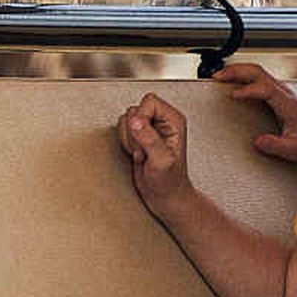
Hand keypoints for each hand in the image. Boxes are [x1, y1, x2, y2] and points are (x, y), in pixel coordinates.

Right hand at [114, 93, 193, 215]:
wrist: (165, 196)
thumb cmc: (169, 182)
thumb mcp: (162, 161)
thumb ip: (149, 139)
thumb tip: (135, 120)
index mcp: (174, 120)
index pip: (149, 101)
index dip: (142, 118)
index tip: (145, 137)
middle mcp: (163, 121)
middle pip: (135, 109)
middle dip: (133, 132)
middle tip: (144, 149)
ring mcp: (150, 128)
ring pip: (126, 119)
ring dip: (129, 139)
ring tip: (142, 153)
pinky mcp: (140, 136)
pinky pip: (122, 130)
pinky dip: (126, 143)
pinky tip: (137, 154)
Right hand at [212, 61, 296, 169]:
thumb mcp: (294, 150)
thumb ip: (276, 146)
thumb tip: (257, 142)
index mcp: (290, 104)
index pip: (267, 89)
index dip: (249, 90)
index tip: (233, 95)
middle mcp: (286, 93)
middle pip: (259, 72)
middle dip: (236, 71)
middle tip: (218, 77)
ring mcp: (282, 91)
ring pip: (258, 71)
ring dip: (237, 70)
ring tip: (220, 76)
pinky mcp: (277, 93)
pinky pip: (258, 77)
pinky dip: (241, 75)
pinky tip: (232, 80)